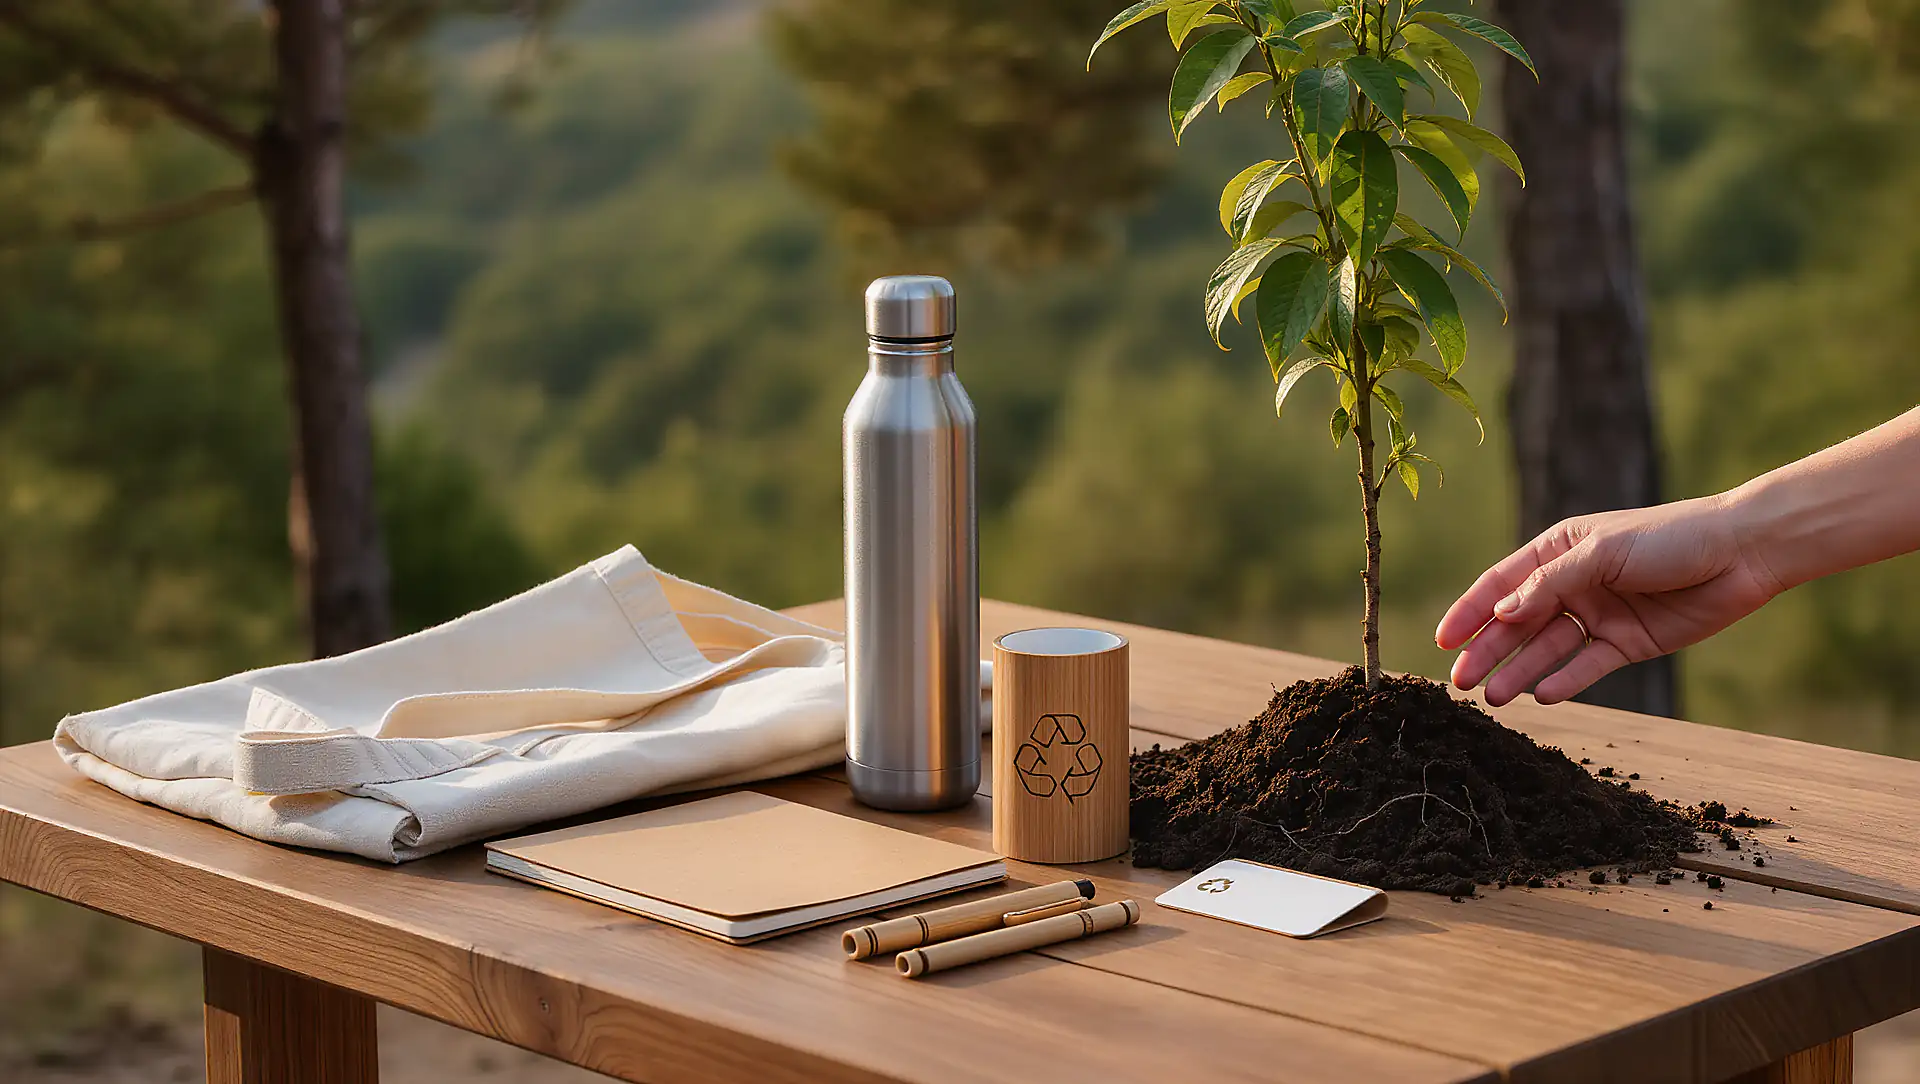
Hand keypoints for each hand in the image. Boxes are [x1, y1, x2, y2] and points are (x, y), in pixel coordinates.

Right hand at [1434, 494, 1784, 705]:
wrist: (1743, 553)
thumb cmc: (1671, 538)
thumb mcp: (1601, 553)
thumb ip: (1550, 584)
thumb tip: (1500, 612)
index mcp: (1558, 551)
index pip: (1501, 584)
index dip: (1469, 611)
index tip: (1442, 641)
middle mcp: (1572, 584)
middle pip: (1518, 623)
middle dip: (1487, 651)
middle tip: (1459, 682)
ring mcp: (1599, 616)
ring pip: (1548, 650)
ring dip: (1519, 672)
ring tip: (1494, 698)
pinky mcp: (1628, 643)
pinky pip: (1587, 666)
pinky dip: (1565, 681)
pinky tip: (1542, 696)